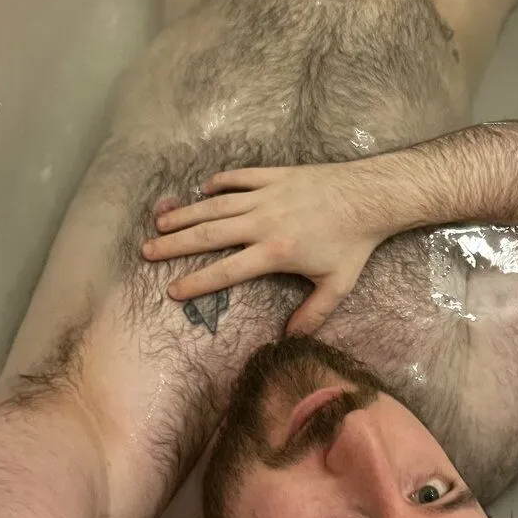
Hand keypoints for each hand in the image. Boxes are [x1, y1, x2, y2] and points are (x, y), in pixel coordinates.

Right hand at [142, 164, 389, 334]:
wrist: (369, 197)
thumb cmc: (353, 243)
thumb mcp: (337, 285)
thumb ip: (312, 315)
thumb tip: (290, 342)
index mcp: (275, 251)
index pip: (227, 270)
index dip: (197, 281)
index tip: (172, 290)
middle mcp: (263, 221)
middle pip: (210, 234)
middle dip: (175, 244)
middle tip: (148, 251)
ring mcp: (267, 194)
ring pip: (217, 205)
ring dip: (187, 213)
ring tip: (161, 222)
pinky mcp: (276, 175)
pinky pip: (240, 177)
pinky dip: (220, 182)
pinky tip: (203, 190)